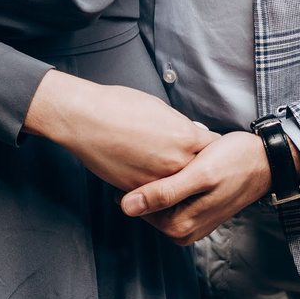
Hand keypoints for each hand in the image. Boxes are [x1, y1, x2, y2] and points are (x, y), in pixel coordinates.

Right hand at [23, 70, 215, 190]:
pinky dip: (155, 186)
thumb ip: (181, 125)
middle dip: (197, 166)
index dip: (211, 147)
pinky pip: (156, 192)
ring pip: (178, 186)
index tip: (208, 148)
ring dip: (176, 180)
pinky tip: (147, 173)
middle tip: (193, 163)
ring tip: (168, 169)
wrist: (85, 119)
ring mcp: (158, 179)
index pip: (213, 147)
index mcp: (186, 136)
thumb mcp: (159, 108)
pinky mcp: (139, 190)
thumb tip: (192, 133)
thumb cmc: (118, 106)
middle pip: (200, 171)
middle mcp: (177, 161)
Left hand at [120, 130, 274, 243]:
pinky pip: (171, 197)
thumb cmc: (235, 162)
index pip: (137, 210)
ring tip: (162, 152)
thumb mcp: (199, 174)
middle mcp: (184, 230)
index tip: (133, 157)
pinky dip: (169, 179)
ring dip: (157, 178)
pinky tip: (175, 162)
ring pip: (158, 200)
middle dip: (145, 180)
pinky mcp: (196, 209)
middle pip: (147, 206)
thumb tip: (126, 208)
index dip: (132, 182)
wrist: (264, 161)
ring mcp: (191, 221)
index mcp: (181, 226)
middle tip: (151, 150)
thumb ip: (164, 193)